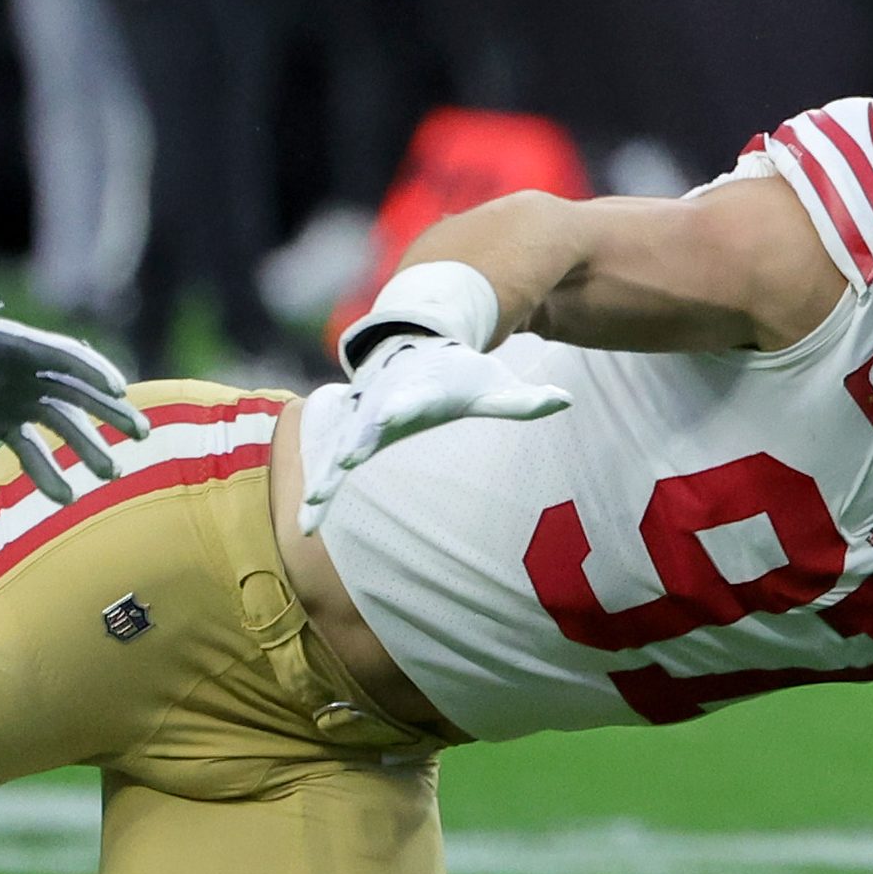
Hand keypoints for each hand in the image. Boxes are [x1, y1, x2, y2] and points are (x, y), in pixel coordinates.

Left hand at [0, 294, 146, 504]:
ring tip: (113, 474)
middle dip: (110, 413)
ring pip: (63, 424)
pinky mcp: (3, 424)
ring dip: (88, 448)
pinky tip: (66, 498)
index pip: (66, 356)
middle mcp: (28, 372)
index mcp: (19, 344)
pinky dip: (47, 473)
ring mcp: (19, 399)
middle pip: (78, 392)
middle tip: (142, 434)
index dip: (93, 371)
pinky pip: (31, 450)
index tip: (120, 390)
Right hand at [297, 333, 571, 533]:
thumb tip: (566, 400)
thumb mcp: (491, 384)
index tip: (389, 413)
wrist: (410, 346)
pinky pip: (328, 468)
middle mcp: (381, 405)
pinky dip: (318, 493)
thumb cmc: (455, 373)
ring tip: (311, 513)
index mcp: (416, 389)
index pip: (408, 396)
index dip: (400, 404)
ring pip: (336, 452)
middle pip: (365, 424)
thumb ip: (523, 399)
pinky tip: (306, 527)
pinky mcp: (349, 438)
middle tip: (344, 460)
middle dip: (354, 440)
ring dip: (324, 479)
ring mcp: (360, 422)